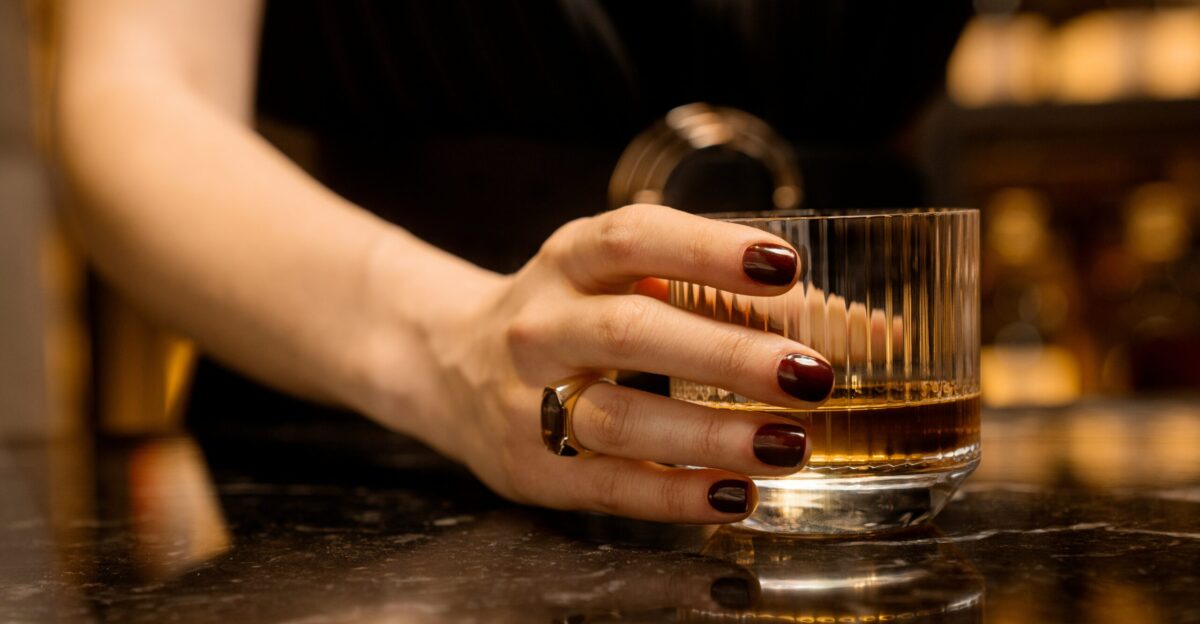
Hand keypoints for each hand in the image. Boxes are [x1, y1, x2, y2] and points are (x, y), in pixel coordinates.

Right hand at [377, 205, 834, 522]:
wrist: (445, 365)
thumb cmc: (573, 316)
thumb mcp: (631, 283)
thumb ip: (738, 300)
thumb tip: (879, 335)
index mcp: (570, 259)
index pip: (634, 237)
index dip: (708, 249)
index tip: (786, 265)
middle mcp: (542, 320)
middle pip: (632, 330)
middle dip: (728, 354)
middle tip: (814, 375)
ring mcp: (524, 396)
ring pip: (617, 415)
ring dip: (709, 433)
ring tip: (790, 444)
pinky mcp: (526, 466)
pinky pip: (605, 483)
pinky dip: (674, 493)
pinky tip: (736, 495)